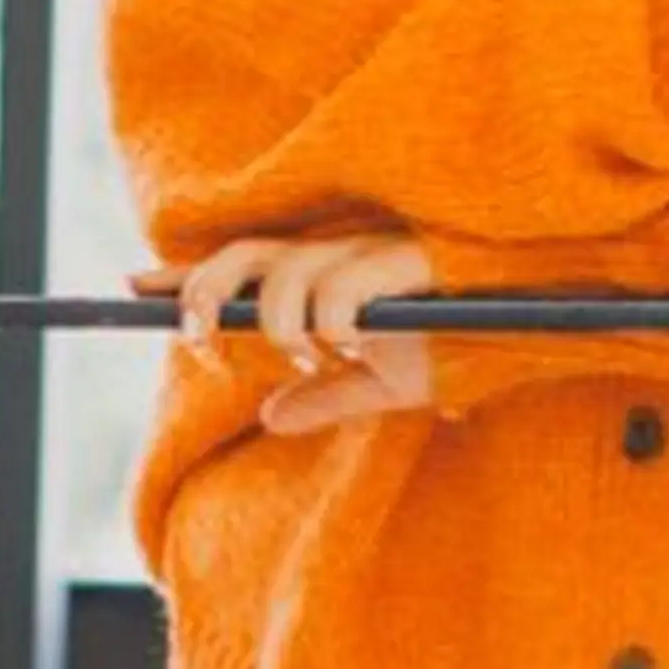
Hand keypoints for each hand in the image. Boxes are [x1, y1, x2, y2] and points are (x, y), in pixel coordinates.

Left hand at [130, 225, 442, 429]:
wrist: (538, 317)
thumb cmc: (468, 341)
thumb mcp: (387, 383)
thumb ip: (327, 399)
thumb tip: (271, 417)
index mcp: (325, 272)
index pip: (238, 265)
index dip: (183, 275)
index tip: (130, 287)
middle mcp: (339, 251)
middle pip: (241, 256)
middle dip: (205, 297)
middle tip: (199, 342)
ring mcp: (371, 250)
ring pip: (287, 274)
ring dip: (279, 323)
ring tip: (304, 358)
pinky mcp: (407, 259)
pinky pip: (343, 289)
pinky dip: (331, 322)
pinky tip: (348, 345)